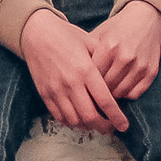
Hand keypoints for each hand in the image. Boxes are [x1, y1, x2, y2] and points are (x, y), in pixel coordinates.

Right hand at [18, 8, 126, 132]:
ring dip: (87, 126)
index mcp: (85, 70)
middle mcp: (70, 83)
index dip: (116, 117)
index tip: (124, 125)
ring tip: (96, 124)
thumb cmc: (66, 35)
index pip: (104, 101)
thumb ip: (104, 60)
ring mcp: (56, 90)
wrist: (36, 32)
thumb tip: (118, 78)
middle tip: (111, 128)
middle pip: (90, 116)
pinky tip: (79, 119)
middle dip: (103, 126)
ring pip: (74, 120)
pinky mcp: (44, 94)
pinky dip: (71, 122)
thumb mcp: (90, 42)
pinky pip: (59, 116)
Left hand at [87, 0, 160, 102]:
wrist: (145, 19)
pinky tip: (119, 87)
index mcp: (108, 46)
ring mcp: (140, 66)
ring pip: (120, 93)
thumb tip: (71, 76)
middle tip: (91, 93)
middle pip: (106, 87)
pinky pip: (135, 94)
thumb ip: (85, 53)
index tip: (81, 86)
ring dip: (111, 95)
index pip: (92, 76)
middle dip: (97, 92)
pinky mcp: (151, 72)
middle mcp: (125, 57)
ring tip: (104, 91)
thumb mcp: (98, 34)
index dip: (85, 83)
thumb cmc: (116, 29)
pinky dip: (126, 94)